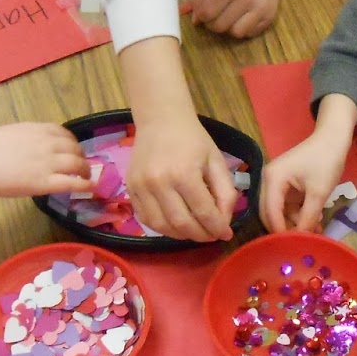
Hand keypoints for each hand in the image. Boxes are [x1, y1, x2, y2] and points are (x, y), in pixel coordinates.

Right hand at [0, 122, 92, 198]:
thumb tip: (35, 144)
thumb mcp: (10, 133)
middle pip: (73, 147)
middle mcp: (47, 143)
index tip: (71, 148)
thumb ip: (27, 137)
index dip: (71, 141)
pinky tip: (90, 187)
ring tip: (86, 176)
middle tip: (81, 164)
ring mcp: (48, 163)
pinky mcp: (46, 183)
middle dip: (80, 155)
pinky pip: (72, 182)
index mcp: (37, 129)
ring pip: (77, 164)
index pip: (63, 132)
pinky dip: (85, 184)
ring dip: (85, 169)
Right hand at [127, 113, 236, 240]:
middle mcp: (159, 183)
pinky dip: (162, 228)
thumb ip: (225, 192)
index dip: (217, 228)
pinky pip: (146, 219)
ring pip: (162, 226)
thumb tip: (224, 222)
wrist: (160, 119)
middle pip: (182, 224)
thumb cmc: (192, 139)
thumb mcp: (216, 161)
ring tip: (194, 232)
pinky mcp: (130, 189)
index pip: (203, 212)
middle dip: (200, 236)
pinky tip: (175, 224)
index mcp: (184, 173)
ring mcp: (141, 187)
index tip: (226, 234)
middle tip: (211, 236)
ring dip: (181, 236)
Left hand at [189, 0, 291, 37]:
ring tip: (230, 19)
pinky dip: (243, 29)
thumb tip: (195, 21)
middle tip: (215, 17)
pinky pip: (250, 33)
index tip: (204, 13)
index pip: (207, 12)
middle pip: (220, 26)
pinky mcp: (269, 17)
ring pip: (236, 33)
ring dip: (229, 29)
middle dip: (213, 24)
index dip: (201, 16)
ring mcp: (259, 10)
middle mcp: (246, 0)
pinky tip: (243, 18)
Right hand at [262, 130, 349, 233]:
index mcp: (272, 179)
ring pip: (279, 211)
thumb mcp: (318, 192)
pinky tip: (314, 219)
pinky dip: (298, 213)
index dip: (280, 231)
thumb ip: (308, 217)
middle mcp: (268, 181)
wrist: (333, 138)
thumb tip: (301, 240)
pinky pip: (286, 205)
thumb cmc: (326, 161)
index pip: (270, 212)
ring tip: (316, 228)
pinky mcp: (284, 184)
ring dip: (295, 221)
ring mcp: (275, 182)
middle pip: (270, 213)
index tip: (292, 248)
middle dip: (285, 228)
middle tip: (302, 242)